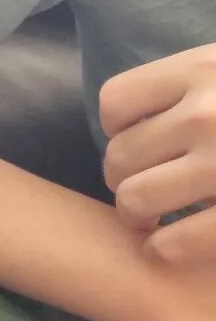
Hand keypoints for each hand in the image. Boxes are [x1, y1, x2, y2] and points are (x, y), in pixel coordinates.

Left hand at [101, 44, 215, 260]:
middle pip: (118, 155)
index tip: (141, 140)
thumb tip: (138, 115)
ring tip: (157, 217)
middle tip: (150, 186)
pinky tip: (176, 245)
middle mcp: (208, 114)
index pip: (114, 102)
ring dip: (139, 215)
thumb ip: (191, 84)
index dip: (118, 128)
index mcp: (203, 71)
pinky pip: (173, 243)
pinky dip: (165, 249)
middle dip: (126, 177)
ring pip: (134, 200)